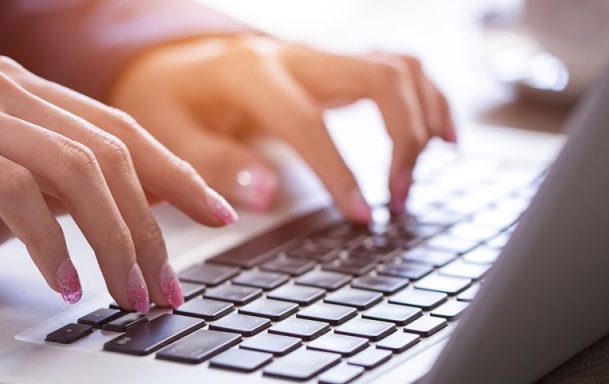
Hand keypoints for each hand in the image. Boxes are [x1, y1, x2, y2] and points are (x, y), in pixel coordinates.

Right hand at [0, 56, 237, 312]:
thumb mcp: (19, 202)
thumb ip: (75, 192)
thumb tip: (156, 210)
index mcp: (25, 92)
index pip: (121, 130)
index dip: (176, 175)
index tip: (220, 213)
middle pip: (106, 152)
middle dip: (147, 228)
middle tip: (163, 287)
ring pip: (71, 168)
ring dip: (111, 241)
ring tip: (125, 295)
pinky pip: (13, 191)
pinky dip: (49, 244)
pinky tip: (63, 284)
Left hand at [110, 35, 455, 222]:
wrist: (169, 68)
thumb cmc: (166, 104)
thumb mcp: (167, 136)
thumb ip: (212, 164)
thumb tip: (264, 197)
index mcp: (249, 72)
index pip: (308, 121)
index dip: (339, 171)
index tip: (362, 216)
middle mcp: (294, 56)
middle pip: (379, 78)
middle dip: (402, 140)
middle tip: (397, 199)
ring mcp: (320, 57)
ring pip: (398, 68)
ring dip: (422, 122)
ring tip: (411, 181)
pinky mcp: (335, 67)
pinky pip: (399, 69)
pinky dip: (429, 100)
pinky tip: (442, 139)